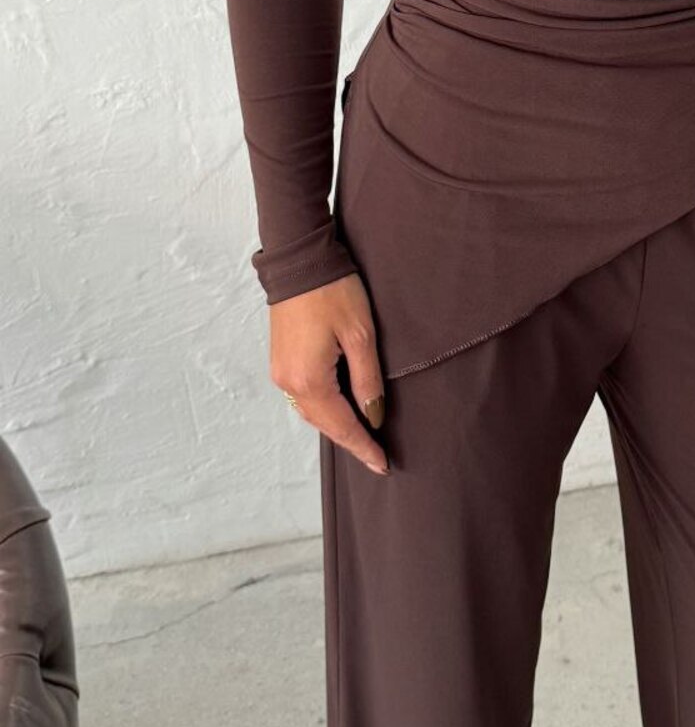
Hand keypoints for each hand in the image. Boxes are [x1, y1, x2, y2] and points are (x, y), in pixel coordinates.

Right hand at [269, 273, 388, 474]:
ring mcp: (280, 372)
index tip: (383, 465)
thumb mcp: (361, 335)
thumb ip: (368, 380)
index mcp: (310, 380)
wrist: (299, 261)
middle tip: (377, 456)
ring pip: (311, 412)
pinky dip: (323, 408)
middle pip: (324, 424)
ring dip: (336, 425)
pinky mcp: (280, 361)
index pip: (342, 426)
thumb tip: (373, 416)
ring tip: (362, 436)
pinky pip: (303, 397)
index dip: (364, 447)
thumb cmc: (333, 292)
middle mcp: (289, 383)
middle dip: (350, 440)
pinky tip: (340, 408)